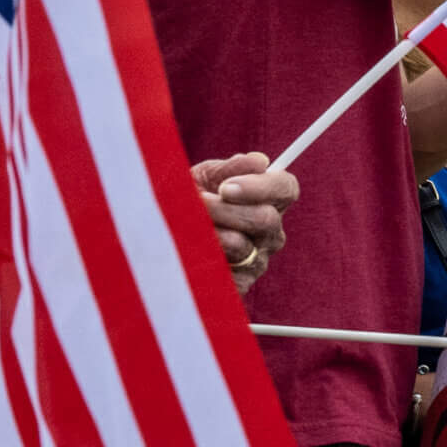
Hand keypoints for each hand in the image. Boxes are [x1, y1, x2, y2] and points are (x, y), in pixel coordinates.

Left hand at [193, 152, 296, 293]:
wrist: (161, 238)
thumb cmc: (186, 202)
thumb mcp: (202, 178)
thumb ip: (228, 169)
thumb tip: (259, 162)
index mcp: (268, 201)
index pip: (286, 188)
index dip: (262, 186)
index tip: (227, 187)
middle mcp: (270, 232)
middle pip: (265, 218)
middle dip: (225, 209)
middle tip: (198, 203)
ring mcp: (257, 260)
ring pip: (241, 245)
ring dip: (207, 232)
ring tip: (184, 226)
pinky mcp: (240, 284)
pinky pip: (224, 272)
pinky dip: (200, 258)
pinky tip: (188, 251)